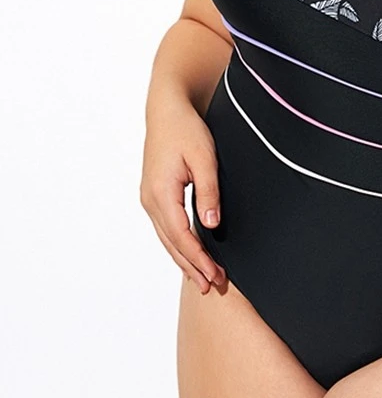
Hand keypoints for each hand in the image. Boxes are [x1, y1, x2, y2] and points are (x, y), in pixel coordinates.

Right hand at [140, 94, 225, 292]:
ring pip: (167, 238)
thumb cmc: (187, 130)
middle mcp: (150, 199)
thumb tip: (211, 224)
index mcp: (161, 192)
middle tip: (213, 286)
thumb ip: (208, 191)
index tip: (216, 274)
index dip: (198, 258)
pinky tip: (189, 255)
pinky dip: (178, 245)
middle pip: (171, 243)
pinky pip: (166, 228)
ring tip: (203, 279)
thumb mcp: (204, 158)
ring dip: (184, 259)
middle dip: (192, 266)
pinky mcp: (154, 195)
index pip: (181, 235)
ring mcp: (149, 198)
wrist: (167, 110)